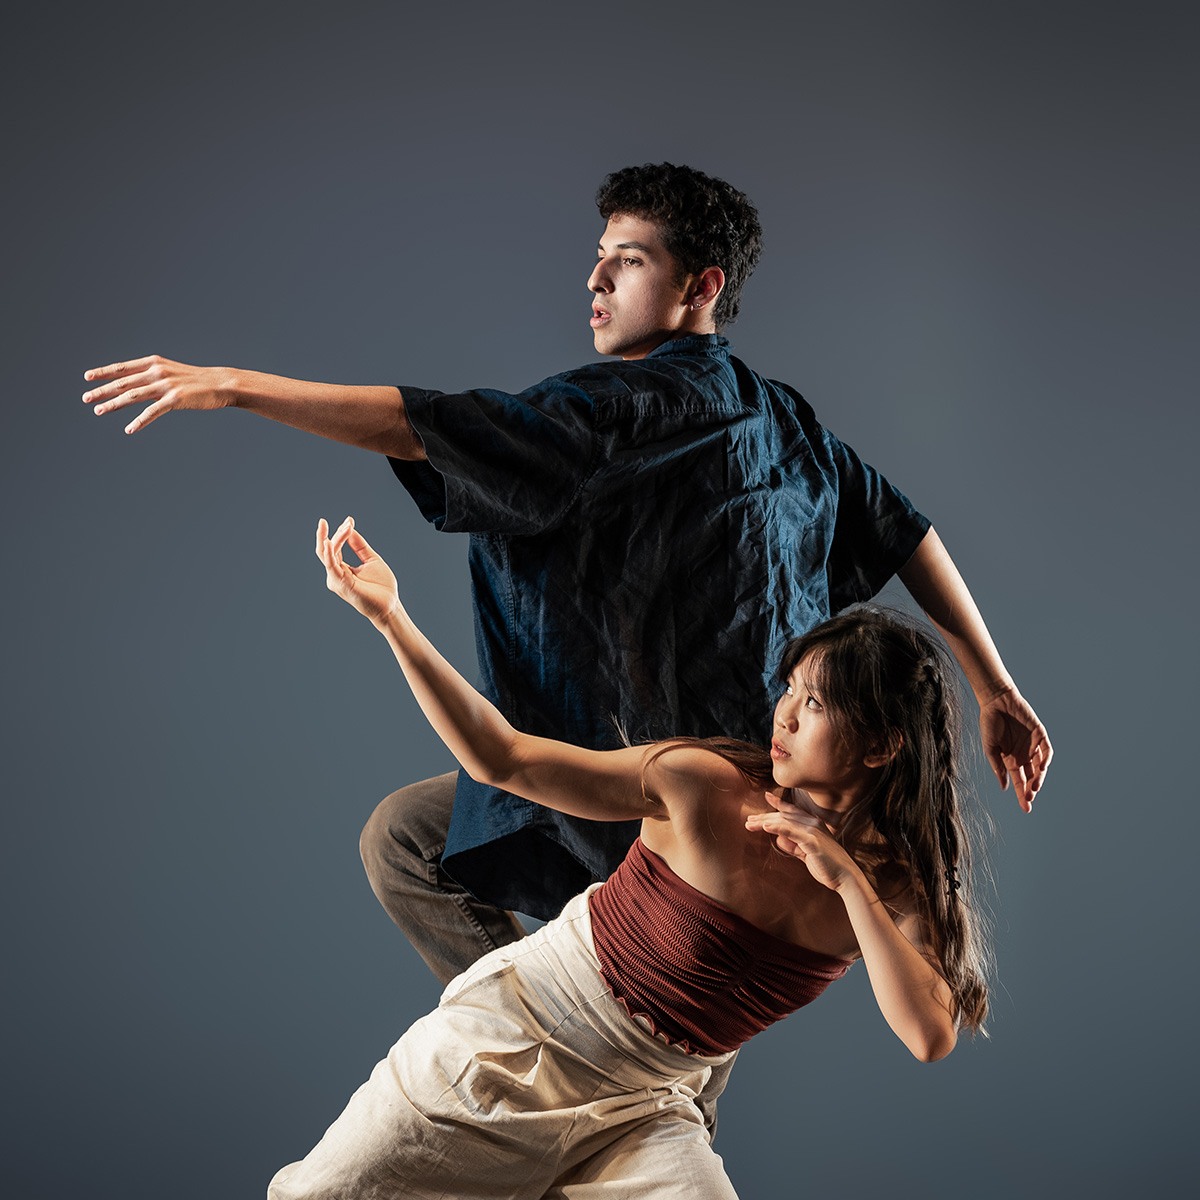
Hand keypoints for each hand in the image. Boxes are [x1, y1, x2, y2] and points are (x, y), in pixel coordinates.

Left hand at [83, 355, 235, 433]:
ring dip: (113, 404)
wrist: (221, 383)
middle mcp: (156, 371)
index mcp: (154, 363)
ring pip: (132, 395)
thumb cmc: (197, 381)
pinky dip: (139, 421)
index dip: (104, 372)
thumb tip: (138, 384)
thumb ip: (155, 377)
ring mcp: (165, 385)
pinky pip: (152, 412)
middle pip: (123, 382)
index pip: (123, 368)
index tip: (87, 377)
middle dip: (102, 390)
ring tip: (98, 411)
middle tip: (86, 398)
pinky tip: (129, 429)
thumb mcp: (173, 373)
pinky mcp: (175, 399)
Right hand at [316, 517, 399, 625]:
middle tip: (322, 521)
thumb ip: (359, 546)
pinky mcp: (342, 585)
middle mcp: (336, 575)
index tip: (349, 520)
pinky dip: (329, 554)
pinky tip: (329, 542)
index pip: (335, 548)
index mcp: (342, 570)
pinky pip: (332, 567)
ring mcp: (337, 580)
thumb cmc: (381, 586)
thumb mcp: (371, 560)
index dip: (340, 533)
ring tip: (345, 526)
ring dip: (336, 539)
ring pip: (328, 555)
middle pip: (325, 551)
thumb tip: (350, 529)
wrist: (390, 605)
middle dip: (324, 534)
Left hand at [744, 792, 863, 892]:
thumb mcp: (806, 853)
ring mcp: (812, 830)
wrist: (845, 877)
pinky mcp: (812, 841)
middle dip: (765, 817)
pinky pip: (791, 831)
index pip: (792, 811)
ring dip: (765, 822)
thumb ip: (794, 845)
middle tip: (749, 820)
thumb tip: (779, 839)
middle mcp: (812, 823)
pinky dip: (778, 828)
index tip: (767, 796)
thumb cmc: (827, 866)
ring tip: (751, 823)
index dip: (779, 803)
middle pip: (784, 816)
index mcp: (813, 824)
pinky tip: (766, 827)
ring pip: (784, 822)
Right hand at [978, 685, 1051, 812]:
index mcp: (1010, 760)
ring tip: (1034, 788)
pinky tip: (1041, 768)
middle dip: (1030, 790)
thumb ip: (997, 766)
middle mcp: (1023, 755)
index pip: (1018, 781)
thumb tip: (1004, 787)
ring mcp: (1032, 745)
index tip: (1026, 808)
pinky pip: (1046, 751)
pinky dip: (1045, 760)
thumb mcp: (990, 748)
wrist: (996, 701)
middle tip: (1029, 800)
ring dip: (1039, 778)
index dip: (1022, 795)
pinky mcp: (1040, 734)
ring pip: (1040, 767)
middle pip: (1031, 777)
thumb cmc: (989, 723)